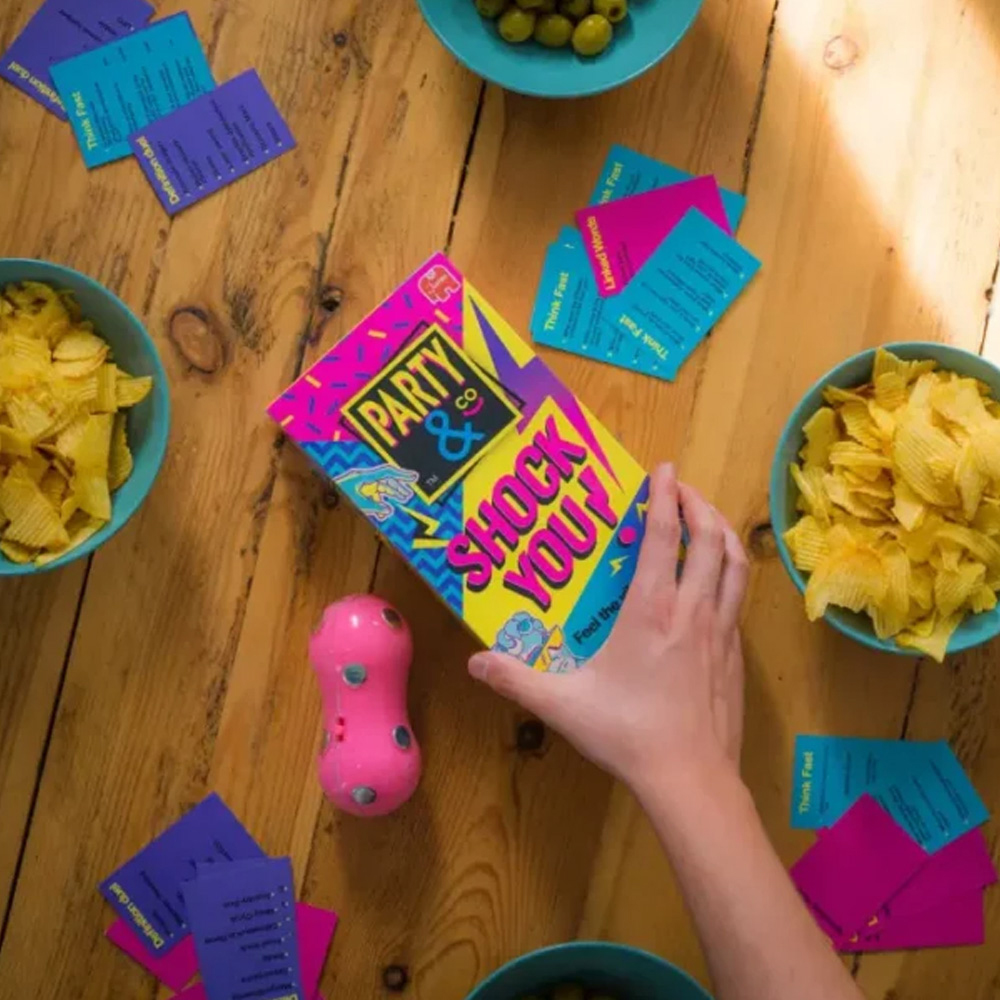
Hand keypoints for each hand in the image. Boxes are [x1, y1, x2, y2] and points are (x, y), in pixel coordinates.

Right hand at [468, 464, 748, 796]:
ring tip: (709, 521)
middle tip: (684, 489)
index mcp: (650, 610)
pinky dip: (731, 574)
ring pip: (734, 565)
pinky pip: (739, 598)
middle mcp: (692, 609)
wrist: (691, 778)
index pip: (664, 536)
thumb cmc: (627, 733)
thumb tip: (474, 661)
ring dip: (722, 534)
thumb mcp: (562, 705)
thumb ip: (516, 680)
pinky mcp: (736, 655)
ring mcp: (721, 631)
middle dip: (700, 505)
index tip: (665, 470)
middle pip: (709, 539)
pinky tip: (718, 584)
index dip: (665, 497)